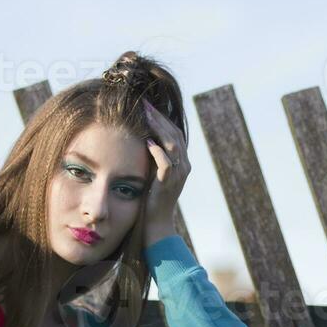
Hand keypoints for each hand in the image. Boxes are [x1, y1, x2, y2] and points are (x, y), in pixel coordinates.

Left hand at [142, 99, 189, 241]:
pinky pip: (166, 164)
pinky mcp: (169, 185)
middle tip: (144, 103)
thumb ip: (152, 156)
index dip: (162, 117)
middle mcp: (184, 166)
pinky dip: (158, 152)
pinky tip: (148, 142)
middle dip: (159, 118)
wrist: (156, 223)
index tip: (146, 105)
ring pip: (173, 146)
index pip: (174, 133)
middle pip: (174, 134)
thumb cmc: (151, 197)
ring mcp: (178, 176)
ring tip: (146, 116)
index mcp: (182, 161)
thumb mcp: (153, 172)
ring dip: (158, 129)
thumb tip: (142, 136)